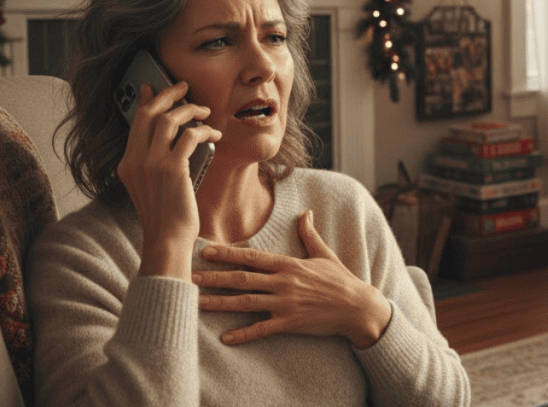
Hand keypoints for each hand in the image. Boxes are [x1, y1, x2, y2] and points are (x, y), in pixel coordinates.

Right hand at [117, 82, 220, 278]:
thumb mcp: (152, 187)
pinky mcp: (172, 168)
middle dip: (167, 95)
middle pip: (149, 113)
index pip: (136, 123)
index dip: (146, 101)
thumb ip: (155, 164)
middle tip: (182, 86)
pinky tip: (214, 133)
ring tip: (204, 110)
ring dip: (189, 109)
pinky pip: (189, 136)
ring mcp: (151, 163)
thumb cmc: (167, 216)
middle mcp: (135, 160)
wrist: (167, 240)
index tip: (153, 88)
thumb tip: (176, 140)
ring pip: (168, 119)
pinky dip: (204, 130)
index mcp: (127, 164)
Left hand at [193, 210, 392, 348]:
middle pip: (242, 278)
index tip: (205, 250)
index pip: (252, 256)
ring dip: (220, 303)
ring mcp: (286, 303)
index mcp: (289, 264)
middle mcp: (284, 282)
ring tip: (198, 303)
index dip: (227, 253)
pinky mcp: (290, 322)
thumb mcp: (324, 254)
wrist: (357, 307)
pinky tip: (226, 337)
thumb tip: (306, 212)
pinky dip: (244, 334)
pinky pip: (262, 329)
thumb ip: (309, 234)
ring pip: (246, 303)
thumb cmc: (341, 280)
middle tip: (189, 277)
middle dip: (214, 277)